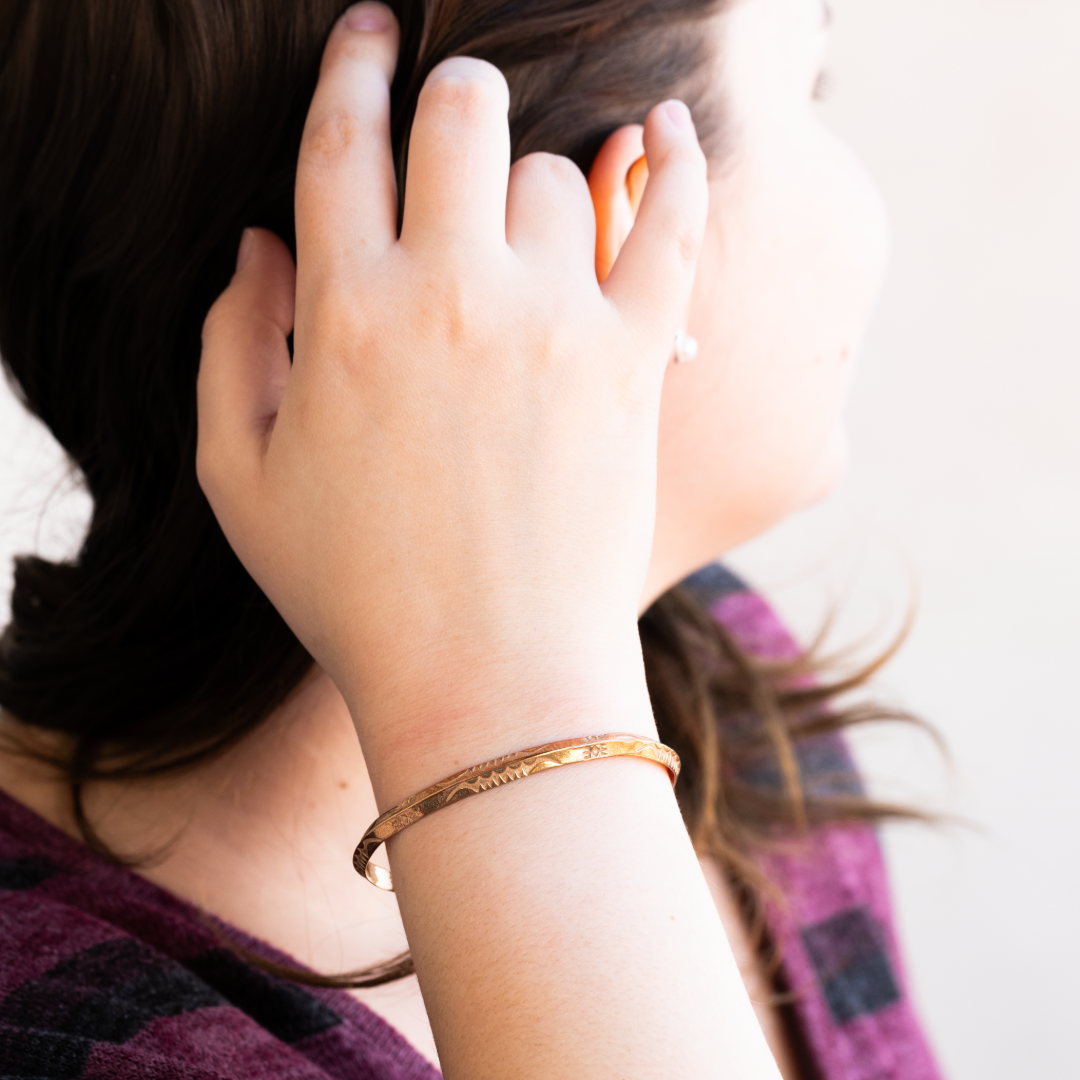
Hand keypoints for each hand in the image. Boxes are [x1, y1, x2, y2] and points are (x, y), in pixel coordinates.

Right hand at [196, 2, 708, 796]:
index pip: (339, 140)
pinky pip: (671, 224)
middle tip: (452, 117)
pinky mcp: (631, 363)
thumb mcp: (239, 481)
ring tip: (527, 235)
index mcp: (344, 315)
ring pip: (555, 173)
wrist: (488, 677)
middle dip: (449, 96)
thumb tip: (256, 247)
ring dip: (534, 184)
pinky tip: (665, 130)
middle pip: (458, 116)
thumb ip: (225, 347)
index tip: (365, 33)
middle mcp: (449, 296)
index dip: (350, 67)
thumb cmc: (355, 592)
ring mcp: (552, 324)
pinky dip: (674, 163)